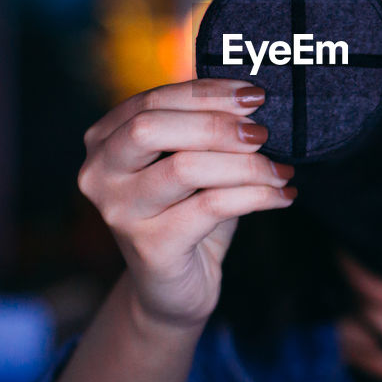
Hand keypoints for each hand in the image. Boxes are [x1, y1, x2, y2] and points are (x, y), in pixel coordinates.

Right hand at [77, 79, 294, 330]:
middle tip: (262, 132)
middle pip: (153, 128)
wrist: (172, 288)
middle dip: (216, 124)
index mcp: (104, 141)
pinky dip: (256, 195)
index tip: (254, 94)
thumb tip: (252, 99)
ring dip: (245, 164)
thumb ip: (202, 127)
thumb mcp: (188, 161)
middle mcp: (99, 174)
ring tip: (280, 169)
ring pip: (185, 167)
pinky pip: (212, 206)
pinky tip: (282, 195)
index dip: (206, 92)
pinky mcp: (150, 247)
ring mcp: (120, 213)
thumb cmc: (185, 213)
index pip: (152, 100)